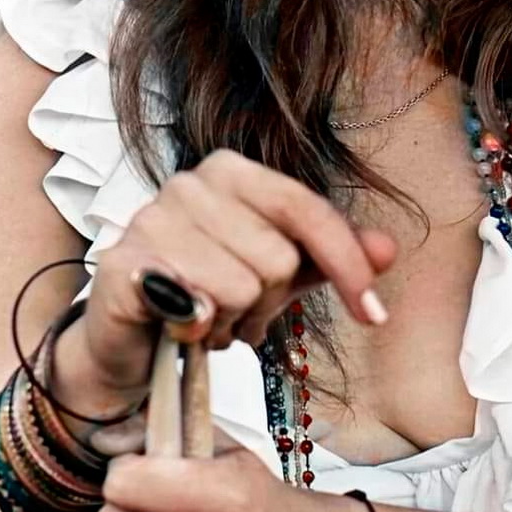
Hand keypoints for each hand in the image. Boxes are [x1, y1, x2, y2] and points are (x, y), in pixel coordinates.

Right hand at [79, 149, 397, 394]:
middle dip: (268, 305)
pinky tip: (181, 327)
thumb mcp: (280, 276)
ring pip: (241, 287)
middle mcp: (189, 184)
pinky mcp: (123, 264)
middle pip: (279, 258)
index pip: (307, 209)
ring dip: (232, 323)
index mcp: (231, 172)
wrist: (128, 339)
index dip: (347, 264)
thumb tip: (388, 249)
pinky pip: (197, 307)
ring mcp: (151, 220)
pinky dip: (199, 331)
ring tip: (208, 319)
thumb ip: (331, 257)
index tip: (374, 314)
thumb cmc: (206, 295)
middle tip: (238, 312)